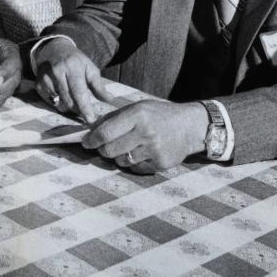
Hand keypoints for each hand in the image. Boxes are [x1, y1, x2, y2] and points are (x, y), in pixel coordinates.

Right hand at [34, 37, 112, 122]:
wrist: (54, 50)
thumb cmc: (75, 61)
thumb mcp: (90, 68)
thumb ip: (98, 85)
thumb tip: (109, 99)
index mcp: (73, 67)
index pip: (79, 91)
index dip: (85, 107)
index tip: (91, 120)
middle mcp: (57, 72)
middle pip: (69, 100)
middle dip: (79, 110)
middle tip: (85, 112)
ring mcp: (46, 79)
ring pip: (59, 103)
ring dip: (69, 108)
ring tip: (75, 102)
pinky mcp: (38, 85)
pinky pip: (51, 102)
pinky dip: (59, 103)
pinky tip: (63, 95)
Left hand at [82, 100, 207, 172]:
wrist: (190, 126)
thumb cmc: (159, 115)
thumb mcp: (138, 108)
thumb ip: (115, 118)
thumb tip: (90, 130)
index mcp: (137, 115)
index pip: (105, 132)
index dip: (92, 140)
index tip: (86, 143)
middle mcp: (145, 132)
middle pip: (110, 150)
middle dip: (103, 150)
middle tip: (104, 147)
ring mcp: (153, 149)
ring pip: (121, 161)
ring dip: (119, 156)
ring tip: (128, 147)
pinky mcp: (160, 163)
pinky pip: (136, 168)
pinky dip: (134, 163)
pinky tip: (142, 153)